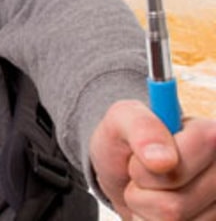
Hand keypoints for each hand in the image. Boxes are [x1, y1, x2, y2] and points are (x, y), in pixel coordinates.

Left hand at [91, 100, 215, 219]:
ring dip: (146, 209)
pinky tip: (156, 210)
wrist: (126, 178)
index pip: (179, 163)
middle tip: (141, 176)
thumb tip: (163, 161)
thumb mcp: (122, 118)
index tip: (137, 158)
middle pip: (174, 202)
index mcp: (211, 135)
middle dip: (142, 190)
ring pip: (173, 220)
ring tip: (148, 192)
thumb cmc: (126, 143)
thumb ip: (141, 127)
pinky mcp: (211, 220)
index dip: (145, 167)